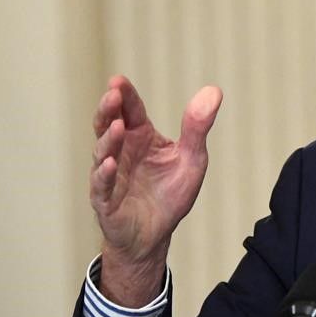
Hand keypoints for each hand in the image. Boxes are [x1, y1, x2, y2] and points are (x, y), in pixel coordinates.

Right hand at [89, 75, 221, 305]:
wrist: (155, 235)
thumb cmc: (170, 194)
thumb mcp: (191, 158)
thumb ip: (198, 126)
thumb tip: (214, 90)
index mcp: (140, 137)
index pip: (130, 110)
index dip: (125, 96)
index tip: (119, 81)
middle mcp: (121, 152)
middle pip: (108, 124)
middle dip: (108, 109)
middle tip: (113, 94)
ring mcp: (109, 175)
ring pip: (102, 152)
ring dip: (108, 139)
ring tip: (117, 125)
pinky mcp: (106, 201)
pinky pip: (101, 186)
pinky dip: (103, 175)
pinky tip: (108, 164)